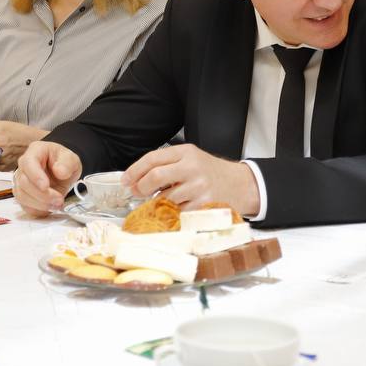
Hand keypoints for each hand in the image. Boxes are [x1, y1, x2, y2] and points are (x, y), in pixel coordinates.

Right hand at [13, 142, 81, 216]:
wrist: (62, 172)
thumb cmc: (63, 162)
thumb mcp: (71, 158)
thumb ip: (67, 163)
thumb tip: (59, 172)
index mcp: (35, 151)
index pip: (28, 163)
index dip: (35, 176)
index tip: (46, 186)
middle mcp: (24, 166)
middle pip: (24, 182)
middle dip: (42, 194)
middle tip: (59, 199)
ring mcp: (21, 182)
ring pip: (22, 196)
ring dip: (40, 204)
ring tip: (57, 204)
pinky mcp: (23, 195)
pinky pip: (25, 206)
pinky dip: (38, 210)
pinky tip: (50, 208)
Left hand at [122, 144, 259, 216]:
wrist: (240, 184)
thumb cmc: (211, 173)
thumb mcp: (190, 159)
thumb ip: (166, 166)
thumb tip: (136, 182)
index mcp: (186, 152)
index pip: (152, 158)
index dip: (134, 171)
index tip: (126, 181)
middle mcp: (192, 167)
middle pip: (155, 177)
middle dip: (141, 187)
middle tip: (139, 193)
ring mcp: (198, 187)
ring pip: (165, 198)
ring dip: (159, 203)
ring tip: (167, 200)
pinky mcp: (203, 205)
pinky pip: (178, 213)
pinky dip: (173, 213)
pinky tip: (179, 209)